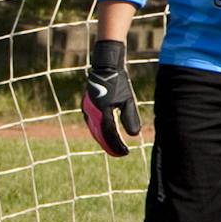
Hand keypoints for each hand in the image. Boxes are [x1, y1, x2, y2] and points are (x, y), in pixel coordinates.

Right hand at [80, 39, 140, 155]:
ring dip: (104, 140)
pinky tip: (105, 134)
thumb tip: (134, 135)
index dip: (117, 146)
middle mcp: (91, 113)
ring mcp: (87, 110)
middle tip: (119, 154)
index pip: (109, 135)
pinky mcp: (87, 107)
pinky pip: (92, 124)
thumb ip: (130, 118)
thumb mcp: (127, 100)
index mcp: (102, 112)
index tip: (125, 153)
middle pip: (100, 136)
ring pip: (95, 131)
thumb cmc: (118, 82)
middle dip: (110, 146)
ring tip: (113, 147)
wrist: (105, 67)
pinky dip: (99, 131)